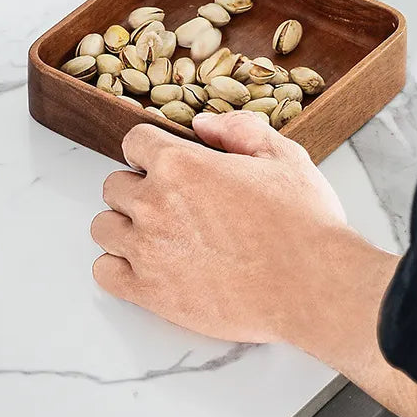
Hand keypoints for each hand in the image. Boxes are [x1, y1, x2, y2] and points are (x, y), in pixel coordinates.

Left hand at [91, 112, 347, 342]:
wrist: (313, 285)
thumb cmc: (302, 223)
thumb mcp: (281, 155)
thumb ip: (238, 129)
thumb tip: (203, 123)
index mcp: (181, 163)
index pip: (133, 141)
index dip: (151, 150)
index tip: (166, 164)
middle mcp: (154, 202)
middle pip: (114, 185)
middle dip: (138, 188)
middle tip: (170, 203)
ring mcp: (148, 249)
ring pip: (103, 227)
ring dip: (125, 226)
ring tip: (158, 235)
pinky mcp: (150, 292)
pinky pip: (104, 272)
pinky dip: (119, 268)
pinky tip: (148, 266)